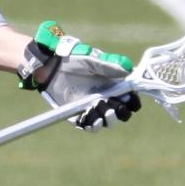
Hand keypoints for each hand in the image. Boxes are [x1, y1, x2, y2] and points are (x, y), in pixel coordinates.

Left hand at [17, 22, 140, 130]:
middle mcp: (107, 99)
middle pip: (121, 114)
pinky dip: (91, 125)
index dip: (133, 102)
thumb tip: (128, 71)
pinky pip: (88, 125)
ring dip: (106, 120)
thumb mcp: (91, 61)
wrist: (51, 67)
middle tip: (111, 107)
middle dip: (120, 113)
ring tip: (98, 109)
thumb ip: (108, 66)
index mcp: (115, 87)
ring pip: (106, 122)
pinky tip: (90, 120)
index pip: (131, 100)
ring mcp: (93, 108)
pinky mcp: (78, 114)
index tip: (128, 100)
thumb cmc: (74, 60)